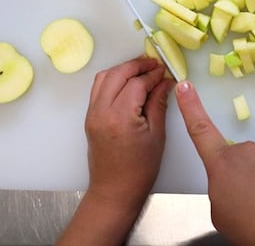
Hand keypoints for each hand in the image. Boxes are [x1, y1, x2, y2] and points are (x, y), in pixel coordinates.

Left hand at [57, 57, 173, 245]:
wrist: (114, 191)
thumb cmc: (139, 169)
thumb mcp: (156, 135)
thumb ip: (158, 104)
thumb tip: (165, 82)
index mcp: (120, 117)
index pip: (136, 83)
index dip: (152, 74)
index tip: (164, 71)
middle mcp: (101, 111)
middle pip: (117, 74)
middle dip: (136, 65)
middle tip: (153, 64)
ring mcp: (92, 113)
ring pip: (104, 78)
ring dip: (122, 70)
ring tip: (141, 70)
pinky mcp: (89, 117)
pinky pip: (98, 89)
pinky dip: (112, 80)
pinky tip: (128, 82)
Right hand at [175, 81, 254, 245]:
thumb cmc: (254, 227)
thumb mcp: (220, 214)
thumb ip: (221, 192)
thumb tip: (233, 191)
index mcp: (222, 164)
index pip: (200, 130)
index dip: (190, 107)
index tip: (185, 87)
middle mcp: (248, 152)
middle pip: (241, 161)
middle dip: (244, 179)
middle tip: (251, 205)